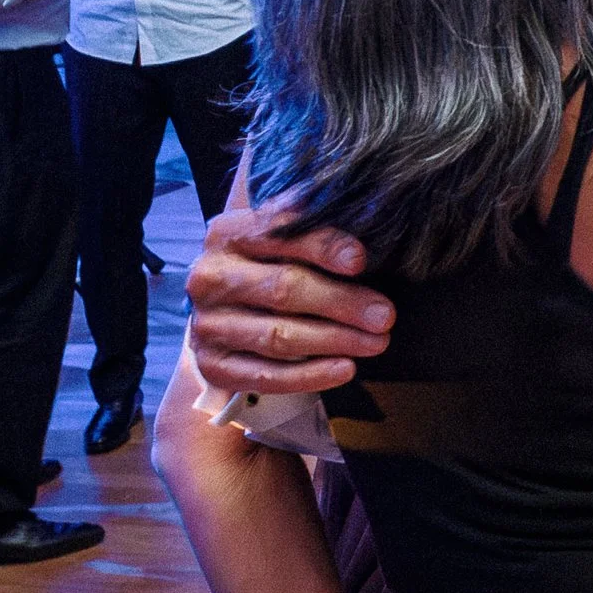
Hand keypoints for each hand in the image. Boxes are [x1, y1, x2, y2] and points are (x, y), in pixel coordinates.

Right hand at [185, 205, 392, 393]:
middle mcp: (210, 277)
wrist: (225, 314)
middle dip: (341, 302)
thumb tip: (365, 216)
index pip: (278, 234)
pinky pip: (267, 376)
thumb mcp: (282, 238)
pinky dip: (310, 375)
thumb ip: (311, 226)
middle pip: (283, 289)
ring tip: (377, 341)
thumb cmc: (268, 266)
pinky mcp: (214, 365)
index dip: (323, 246)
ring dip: (335, 340)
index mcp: (227, 235)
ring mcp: (208, 324)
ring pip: (279, 335)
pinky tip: (346, 368)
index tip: (361, 260)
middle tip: (385, 314)